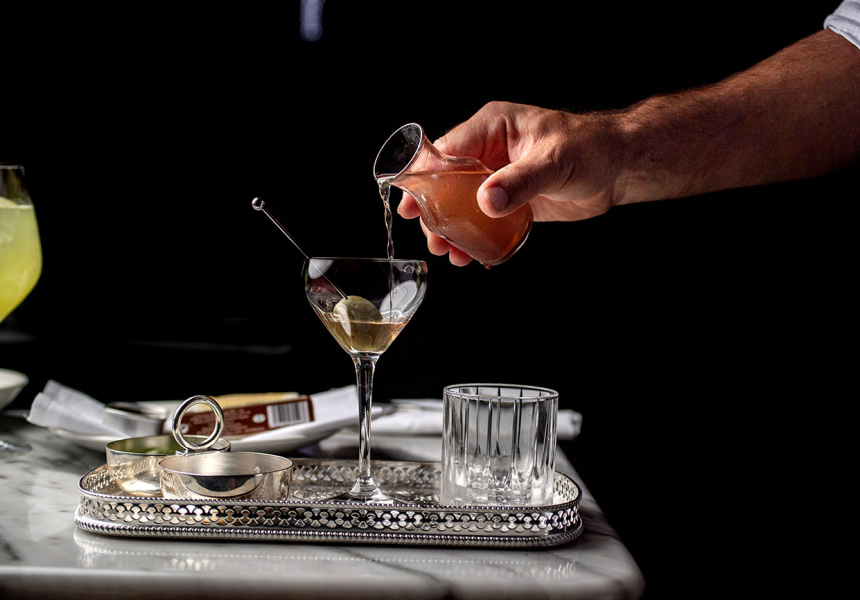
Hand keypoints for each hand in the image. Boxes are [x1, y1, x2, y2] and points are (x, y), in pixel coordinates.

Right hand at [397, 101, 625, 263]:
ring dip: (453, 228)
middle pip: (447, 181)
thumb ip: (520, 181)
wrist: (617, 168)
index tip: (412, 203)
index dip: (425, 177)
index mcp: (492, 128)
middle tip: (434, 236)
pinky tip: (472, 254)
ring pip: (462, 204)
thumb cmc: (590, 149)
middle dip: (436, 211)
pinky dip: (475, 237)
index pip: (447, 150)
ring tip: (450, 251)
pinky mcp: (510, 200)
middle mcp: (489, 151)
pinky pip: (484, 219)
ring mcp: (498, 177)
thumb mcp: (554, 162)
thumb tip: (487, 201)